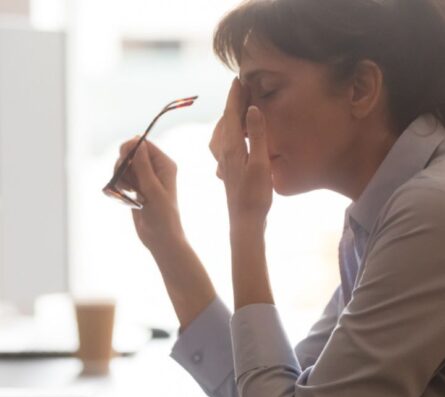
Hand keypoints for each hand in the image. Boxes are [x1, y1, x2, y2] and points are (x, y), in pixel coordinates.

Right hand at [113, 137, 184, 250]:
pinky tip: (124, 195)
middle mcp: (156, 168)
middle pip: (130, 153)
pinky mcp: (137, 187)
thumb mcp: (152, 189)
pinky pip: (122, 178)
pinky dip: (119, 184)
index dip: (130, 148)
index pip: (144, 144)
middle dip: (123, 164)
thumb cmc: (162, 216)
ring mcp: (145, 178)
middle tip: (125, 181)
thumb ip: (144, 166)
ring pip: (124, 166)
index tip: (123, 161)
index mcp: (165, 165)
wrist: (160, 238)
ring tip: (127, 191)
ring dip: (120, 176)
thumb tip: (137, 142)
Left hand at [209, 78, 272, 228]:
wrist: (244, 220)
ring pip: (222, 132)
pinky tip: (235, 136)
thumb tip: (252, 108)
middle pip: (225, 121)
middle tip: (242, 88)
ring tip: (239, 107)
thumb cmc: (255, 195)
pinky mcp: (228, 169)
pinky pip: (224, 143)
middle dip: (233, 103)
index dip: (235, 96)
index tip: (238, 79)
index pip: (231, 114)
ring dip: (230, 117)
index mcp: (231, 147)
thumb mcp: (260, 164)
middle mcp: (224, 152)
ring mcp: (224, 161)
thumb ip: (257, 135)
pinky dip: (229, 132)